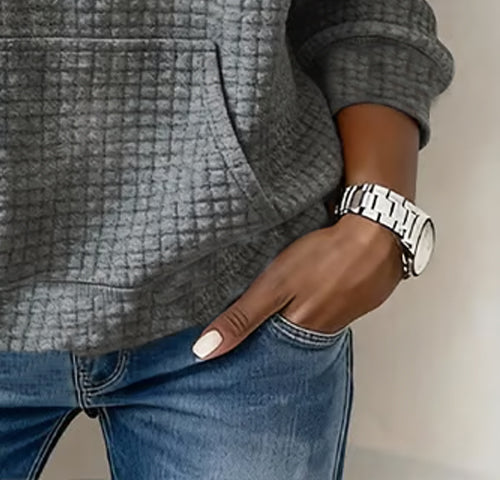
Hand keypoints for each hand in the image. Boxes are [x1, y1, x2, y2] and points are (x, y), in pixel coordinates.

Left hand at [191, 212, 405, 359]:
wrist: (378, 233)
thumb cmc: (325, 257)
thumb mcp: (274, 286)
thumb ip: (242, 317)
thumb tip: (205, 350)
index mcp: (302, 331)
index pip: (266, 350)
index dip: (245, 346)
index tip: (221, 348)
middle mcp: (323, 328)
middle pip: (287, 336)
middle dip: (266, 332)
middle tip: (240, 325)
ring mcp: (341, 311)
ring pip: (307, 319)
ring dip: (290, 313)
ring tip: (269, 306)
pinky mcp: (353, 293)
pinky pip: (326, 303)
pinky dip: (312, 298)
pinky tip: (305, 287)